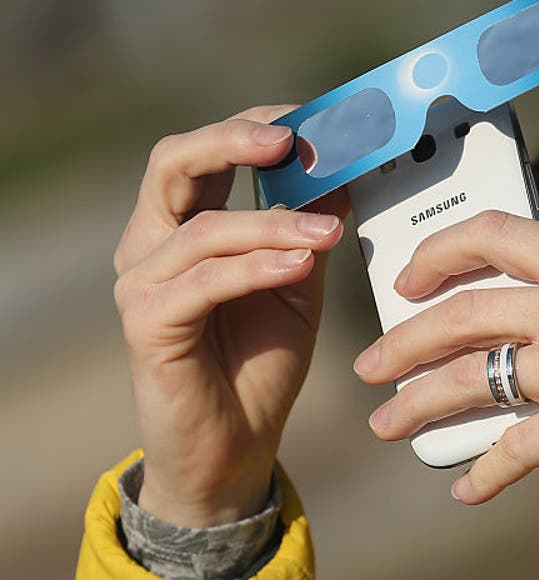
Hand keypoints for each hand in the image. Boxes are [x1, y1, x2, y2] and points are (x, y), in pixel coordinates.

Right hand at [113, 106, 347, 526]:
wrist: (236, 449)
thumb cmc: (261, 364)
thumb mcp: (298, 285)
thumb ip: (310, 229)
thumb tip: (345, 169)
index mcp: (183, 227)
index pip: (204, 153)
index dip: (251, 128)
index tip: (311, 120)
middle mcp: (150, 246)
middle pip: (174, 163)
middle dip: (234, 141)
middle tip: (294, 139)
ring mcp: (142, 285)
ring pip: (204, 229)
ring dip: (273, 223)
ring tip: (327, 230)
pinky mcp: (148, 326)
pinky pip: (204, 283)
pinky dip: (257, 267)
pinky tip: (301, 262)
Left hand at [352, 211, 538, 503]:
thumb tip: (498, 315)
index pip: (494, 233)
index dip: (436, 254)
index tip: (405, 281)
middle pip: (461, 314)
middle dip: (400, 344)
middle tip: (369, 369)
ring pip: (467, 380)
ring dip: (415, 406)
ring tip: (389, 425)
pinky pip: (506, 449)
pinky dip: (480, 475)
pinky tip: (464, 490)